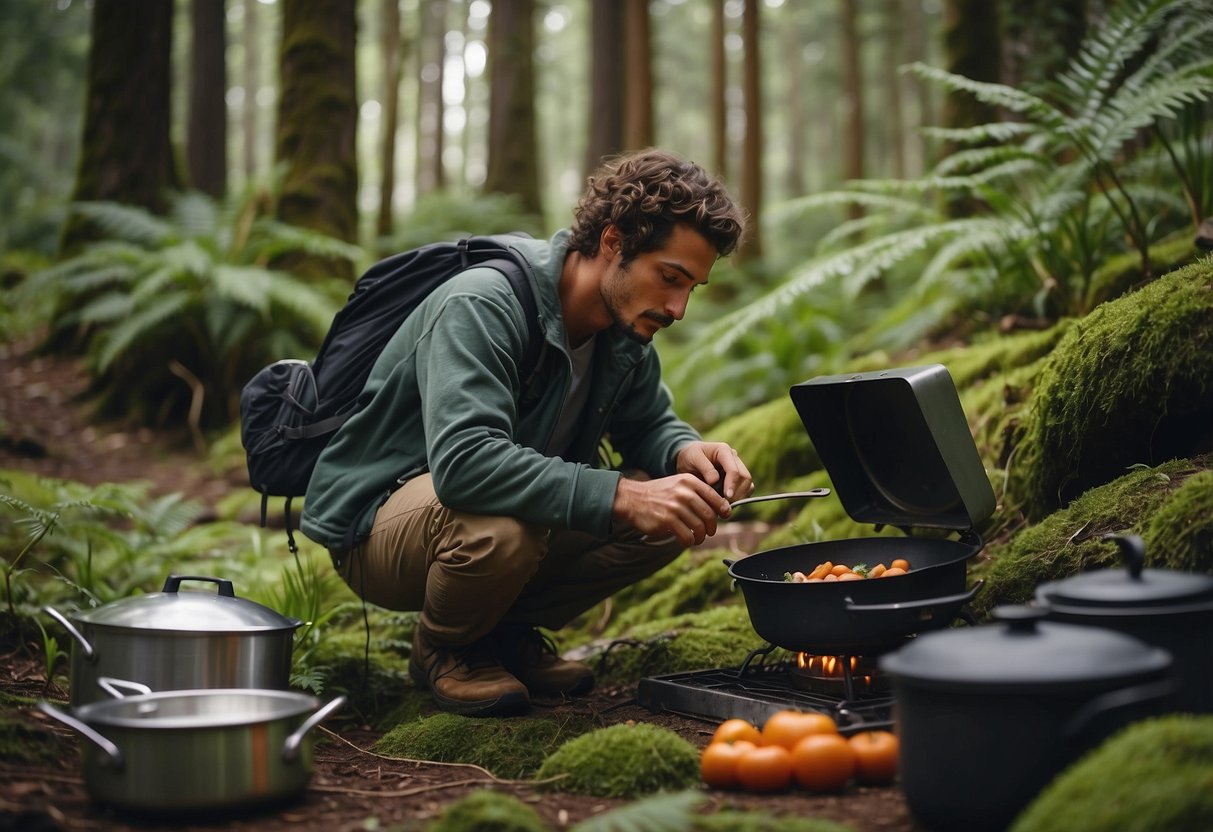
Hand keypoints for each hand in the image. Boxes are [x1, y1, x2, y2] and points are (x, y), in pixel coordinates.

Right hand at [612, 474, 730, 546]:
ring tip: (697, 539)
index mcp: (689, 482)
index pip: (714, 497)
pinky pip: (686, 537)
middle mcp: (684, 493)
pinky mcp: (667, 521)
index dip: (723, 509)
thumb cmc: (658, 494)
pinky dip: (689, 542)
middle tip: (709, 532)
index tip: (726, 516)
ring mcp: (675, 507)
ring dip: (701, 537)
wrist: (632, 498)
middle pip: (709, 515)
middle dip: (712, 527)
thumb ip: (697, 493)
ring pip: (699, 528)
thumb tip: (719, 509)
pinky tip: (686, 541)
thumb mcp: (678, 484)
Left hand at [674, 441, 754, 501]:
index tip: (727, 497)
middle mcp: (734, 459)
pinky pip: (745, 490)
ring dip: (739, 497)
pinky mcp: (737, 479)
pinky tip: (726, 503)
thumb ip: (704, 468)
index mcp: (724, 451)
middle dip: (737, 493)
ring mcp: (737, 468)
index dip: (732, 484)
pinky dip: (738, 498)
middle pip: (745, 478)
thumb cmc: (690, 456)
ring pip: (748, 485)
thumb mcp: (693, 458)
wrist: (689, 458)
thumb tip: (715, 481)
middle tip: (725, 505)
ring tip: (724, 504)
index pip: (734, 470)